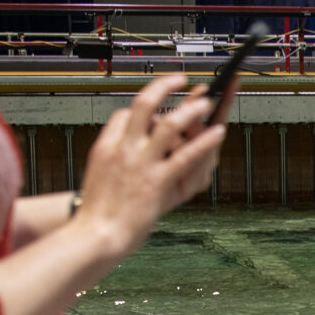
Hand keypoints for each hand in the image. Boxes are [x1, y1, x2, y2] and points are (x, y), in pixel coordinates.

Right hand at [72, 73, 225, 260]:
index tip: (156, 106)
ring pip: (168, 126)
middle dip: (163, 86)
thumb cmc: (98, 210)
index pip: (121, 115)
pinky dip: (204, 142)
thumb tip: (125, 135)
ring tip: (206, 101)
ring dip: (190, 110)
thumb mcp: (97, 173)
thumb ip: (112, 151)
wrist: (95, 235)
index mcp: (106, 147)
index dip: (141, 109)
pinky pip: (185, 157)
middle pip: (143, 105)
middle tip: (180, 79)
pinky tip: (218, 131)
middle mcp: (123, 149)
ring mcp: (141, 164)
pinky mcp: (157, 182)